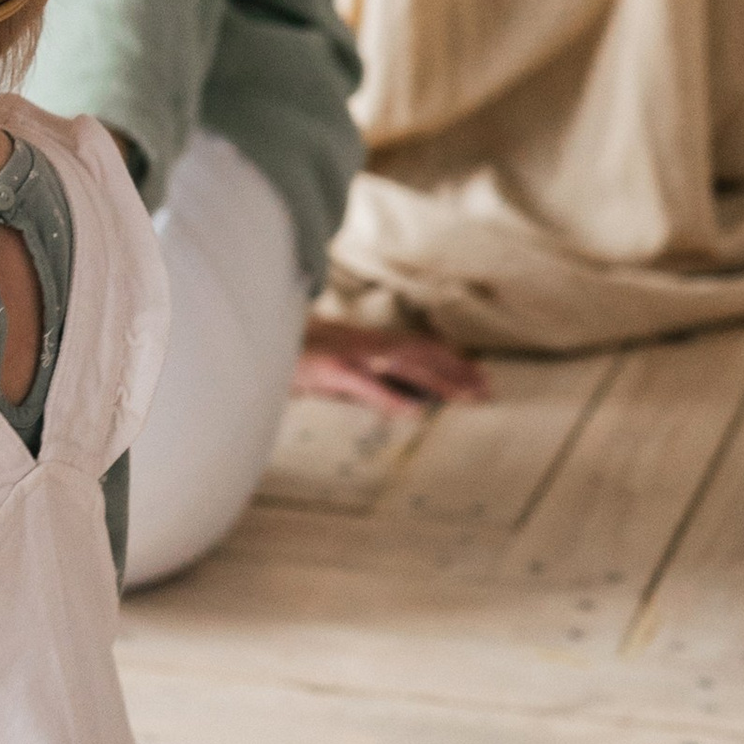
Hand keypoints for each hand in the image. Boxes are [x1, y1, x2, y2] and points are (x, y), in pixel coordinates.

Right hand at [292, 314, 487, 419]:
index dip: (450, 360)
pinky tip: (414, 410)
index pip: (419, 348)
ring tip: (466, 397)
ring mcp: (350, 354)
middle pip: (421, 353)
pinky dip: (392, 396)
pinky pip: (368, 384)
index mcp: (368, 342)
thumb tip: (400, 400)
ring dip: (438, 381)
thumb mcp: (334, 368)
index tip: (478, 375)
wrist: (258, 333)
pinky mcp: (331, 368)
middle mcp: (365, 343)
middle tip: (486, 389)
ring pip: (404, 364)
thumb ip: (366, 381)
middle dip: (456, 371)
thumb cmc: (293, 354)